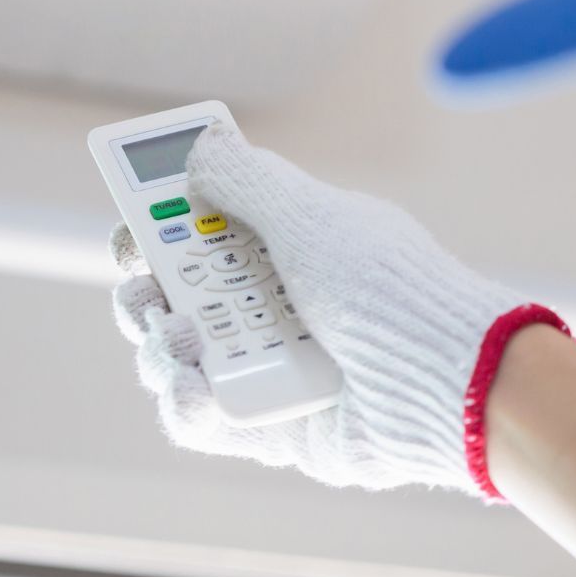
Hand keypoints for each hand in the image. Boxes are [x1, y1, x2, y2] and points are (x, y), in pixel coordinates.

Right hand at [112, 124, 565, 494]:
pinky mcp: (266, 426)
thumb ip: (246, 180)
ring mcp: (265, 367)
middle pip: (171, 293)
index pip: (200, 230)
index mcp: (283, 247)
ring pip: (174, 355)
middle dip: (143, 288)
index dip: (154, 226)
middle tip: (147, 288)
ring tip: (180, 338)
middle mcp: (270, 305)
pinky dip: (183, 402)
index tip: (130, 226)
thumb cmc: (385, 290)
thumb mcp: (310, 215)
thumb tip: (200, 150)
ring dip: (158, 342)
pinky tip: (190, 385)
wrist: (445, 381)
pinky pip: (200, 417)